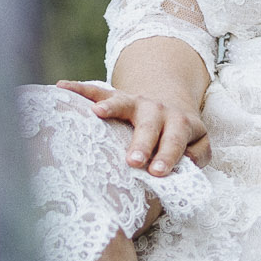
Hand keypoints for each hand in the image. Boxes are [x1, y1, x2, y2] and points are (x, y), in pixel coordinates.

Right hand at [57, 79, 209, 176]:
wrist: (169, 107)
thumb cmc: (181, 136)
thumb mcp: (198, 143)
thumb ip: (199, 155)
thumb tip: (188, 164)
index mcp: (180, 123)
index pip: (175, 140)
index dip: (168, 156)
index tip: (157, 173)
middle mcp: (157, 109)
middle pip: (150, 125)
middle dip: (142, 142)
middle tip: (134, 161)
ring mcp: (135, 101)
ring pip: (123, 102)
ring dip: (110, 107)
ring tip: (96, 113)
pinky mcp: (115, 96)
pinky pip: (96, 91)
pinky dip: (80, 89)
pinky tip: (61, 88)